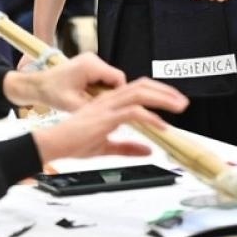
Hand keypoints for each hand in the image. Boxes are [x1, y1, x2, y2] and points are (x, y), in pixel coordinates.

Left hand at [4, 53, 124, 112]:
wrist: (36, 85)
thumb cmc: (51, 93)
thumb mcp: (73, 105)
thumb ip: (95, 107)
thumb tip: (112, 113)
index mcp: (91, 66)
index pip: (119, 78)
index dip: (119, 94)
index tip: (111, 107)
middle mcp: (93, 59)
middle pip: (114, 78)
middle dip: (109, 94)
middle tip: (99, 107)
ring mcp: (90, 60)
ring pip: (108, 79)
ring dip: (103, 92)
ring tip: (90, 102)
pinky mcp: (87, 64)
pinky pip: (101, 77)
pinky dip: (97, 88)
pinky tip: (87, 97)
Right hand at [32, 79, 189, 162]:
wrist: (54, 144)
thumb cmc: (73, 143)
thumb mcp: (106, 147)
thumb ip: (128, 148)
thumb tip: (149, 151)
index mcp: (109, 102)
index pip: (138, 89)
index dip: (158, 92)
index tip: (174, 102)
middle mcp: (109, 99)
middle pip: (142, 85)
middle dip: (166, 92)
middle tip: (183, 103)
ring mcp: (107, 106)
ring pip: (140, 93)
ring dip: (163, 99)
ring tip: (179, 107)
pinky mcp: (105, 117)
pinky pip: (133, 112)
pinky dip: (151, 117)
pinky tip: (162, 126)